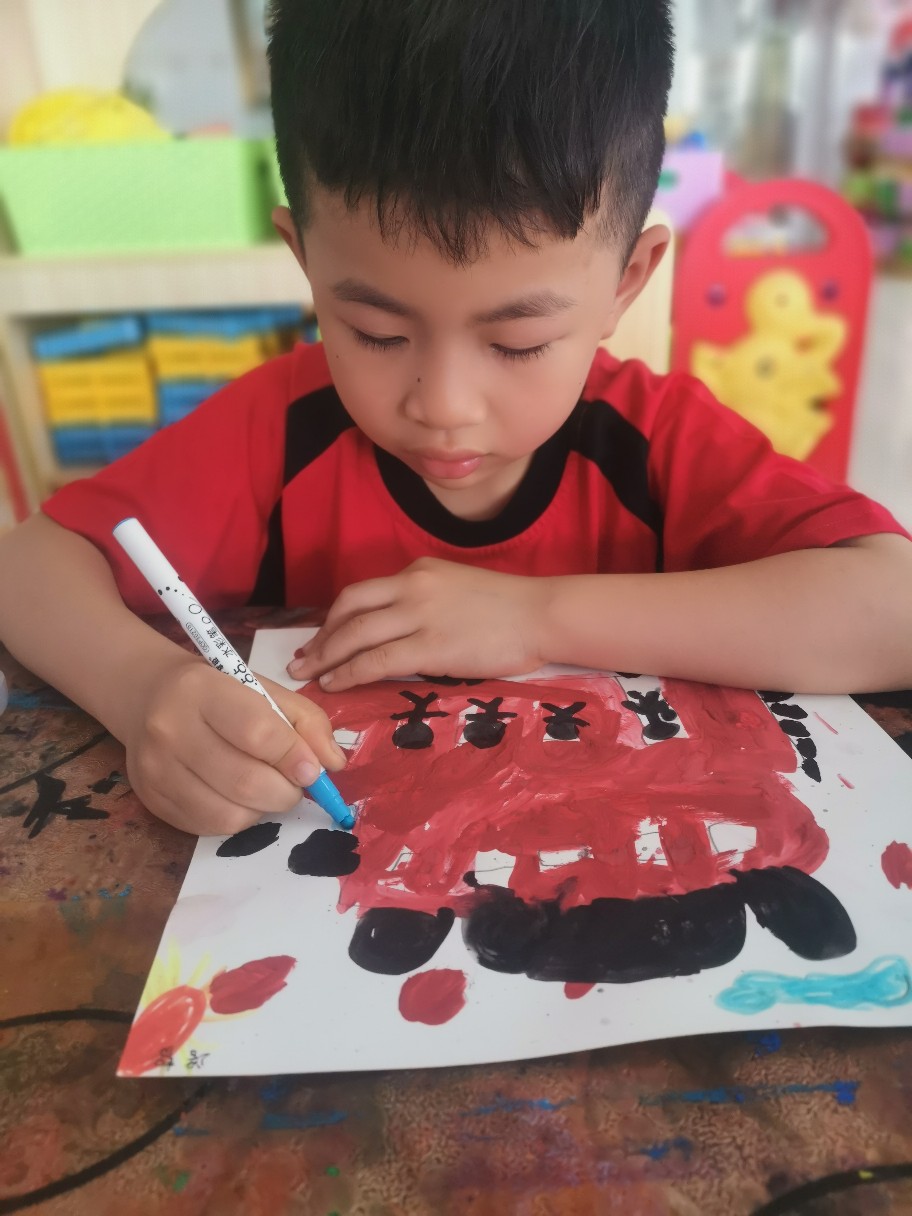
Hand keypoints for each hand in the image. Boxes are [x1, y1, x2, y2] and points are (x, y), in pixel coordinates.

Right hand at [122, 651, 345, 835]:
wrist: (147, 698)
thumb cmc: (217, 692)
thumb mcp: (264, 689)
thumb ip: (306, 721)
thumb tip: (333, 764)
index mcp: (201, 690)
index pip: (257, 733)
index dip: (294, 757)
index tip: (314, 770)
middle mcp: (170, 729)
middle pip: (245, 782)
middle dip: (286, 792)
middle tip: (296, 784)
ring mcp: (155, 769)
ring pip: (229, 814)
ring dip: (263, 809)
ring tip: (267, 788)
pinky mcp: (152, 800)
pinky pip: (210, 828)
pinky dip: (238, 819)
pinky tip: (239, 797)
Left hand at [287, 557, 550, 690]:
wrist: (542, 615)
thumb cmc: (509, 609)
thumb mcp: (458, 589)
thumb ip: (424, 603)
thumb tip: (397, 631)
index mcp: (418, 571)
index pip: (361, 593)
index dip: (334, 618)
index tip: (321, 637)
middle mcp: (412, 586)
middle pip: (348, 609)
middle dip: (321, 637)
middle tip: (303, 659)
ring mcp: (420, 615)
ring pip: (356, 635)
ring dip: (327, 657)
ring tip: (311, 676)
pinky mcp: (431, 646)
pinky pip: (377, 661)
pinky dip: (349, 673)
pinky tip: (336, 684)